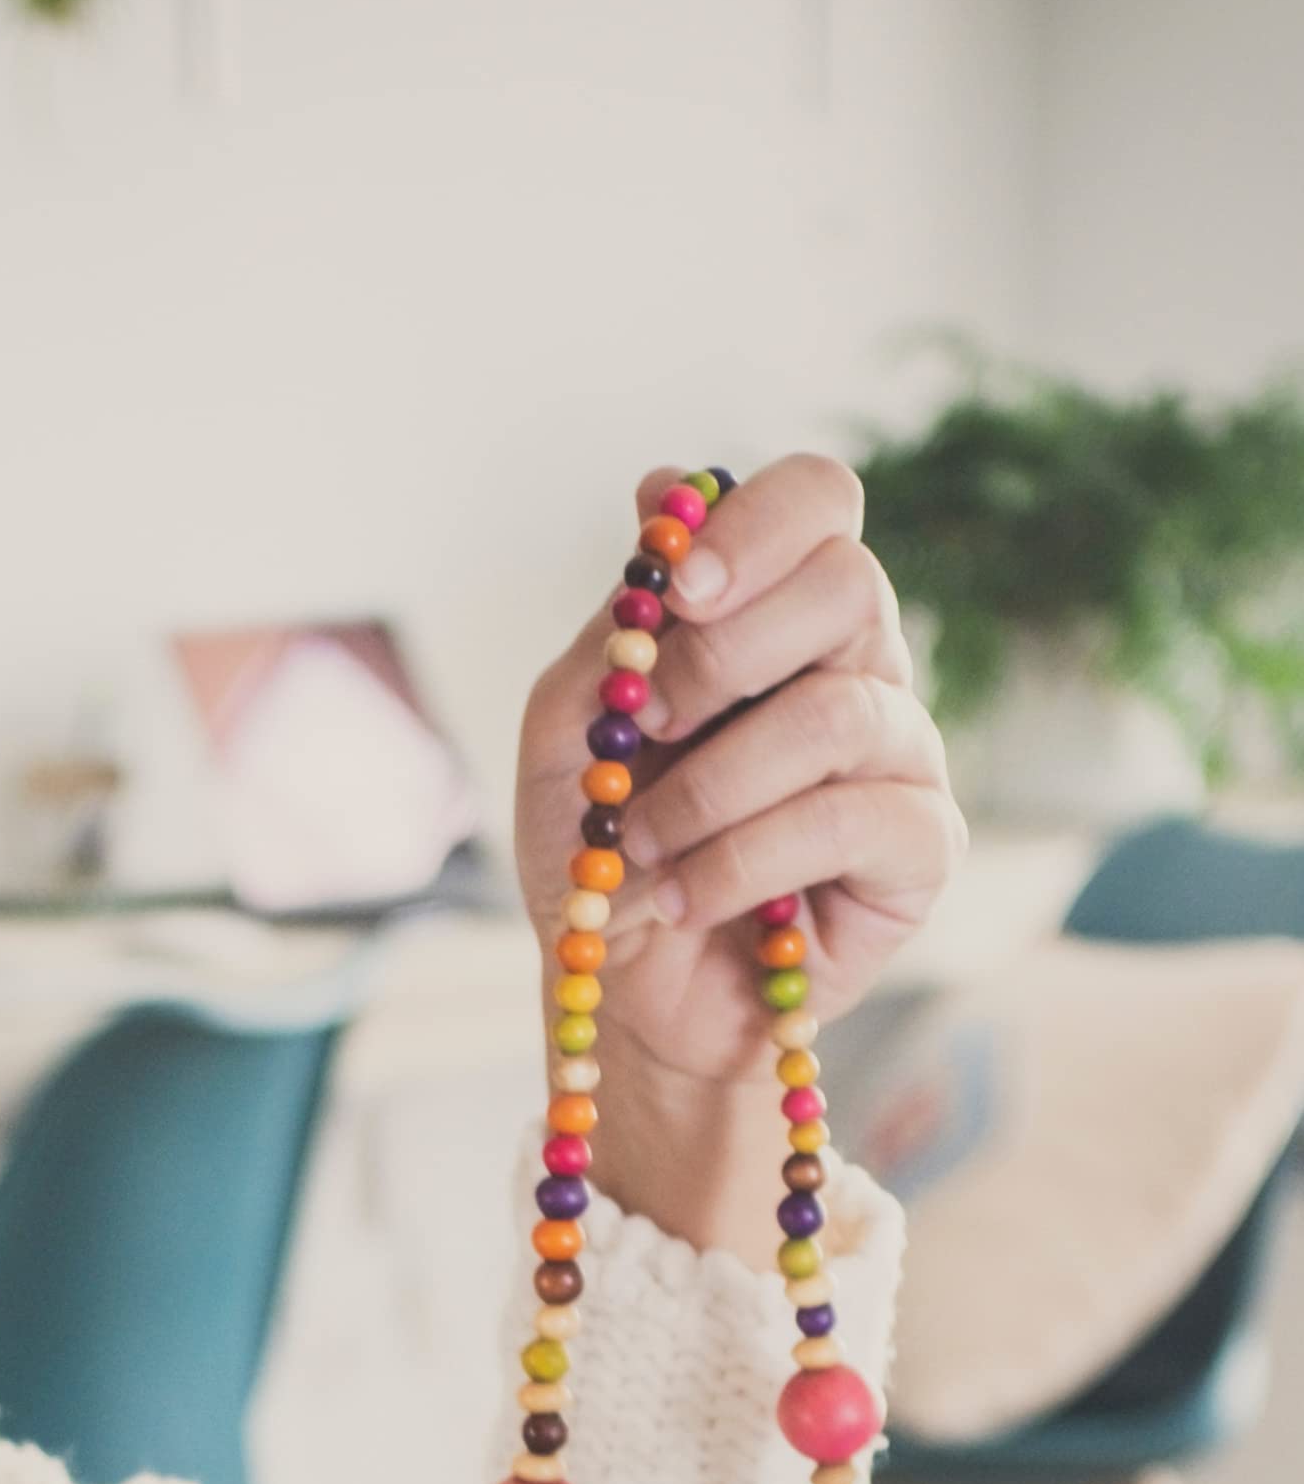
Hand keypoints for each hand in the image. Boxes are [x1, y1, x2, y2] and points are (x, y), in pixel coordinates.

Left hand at [511, 454, 962, 1252]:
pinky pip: (851, 819)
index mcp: (776, 616)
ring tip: (646, 849)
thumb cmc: (603, 858)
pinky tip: (686, 900)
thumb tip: (660, 489)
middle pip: (851, 583)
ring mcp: (899, 753)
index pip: (818, 502)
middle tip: (649, 729)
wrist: (622, 994)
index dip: (756, 525)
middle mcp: (854, 666)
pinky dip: (743, 862)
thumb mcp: (564, 738)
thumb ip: (611, 628)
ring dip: (712, 789)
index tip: (676, 589)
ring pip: (836, 715)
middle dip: (728, 655)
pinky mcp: (920, 845)